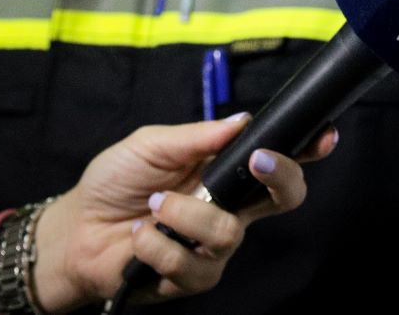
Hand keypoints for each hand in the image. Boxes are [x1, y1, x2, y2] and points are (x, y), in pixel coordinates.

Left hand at [32, 114, 338, 308]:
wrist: (75, 230)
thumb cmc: (114, 183)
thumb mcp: (150, 145)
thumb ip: (196, 136)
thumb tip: (242, 120)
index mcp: (225, 173)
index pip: (275, 163)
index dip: (307, 151)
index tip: (323, 137)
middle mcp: (229, 210)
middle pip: (283, 199)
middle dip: (281, 178)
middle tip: (258, 163)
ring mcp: (212, 248)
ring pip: (229, 234)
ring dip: (188, 214)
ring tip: (154, 204)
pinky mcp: (189, 278)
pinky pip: (190, 264)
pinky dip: (158, 245)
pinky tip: (138, 236)